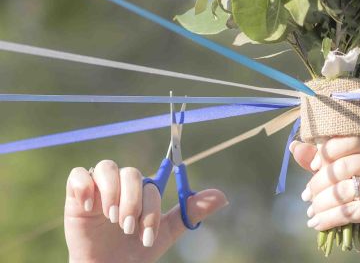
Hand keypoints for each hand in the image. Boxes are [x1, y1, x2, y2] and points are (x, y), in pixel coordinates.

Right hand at [64, 160, 227, 262]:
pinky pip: (78, 175)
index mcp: (142, 190)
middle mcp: (121, 185)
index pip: (151, 183)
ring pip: (106, 167)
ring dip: (112, 193)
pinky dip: (84, 186)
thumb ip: (189, 213)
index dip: (151, 207)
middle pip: (130, 173)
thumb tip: (223, 196)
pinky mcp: (76, 197)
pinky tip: (91, 209)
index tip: (147, 235)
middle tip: (129, 228)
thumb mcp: (165, 233)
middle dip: (133, 202)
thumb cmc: (134, 252)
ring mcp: (99, 189)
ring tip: (114, 219)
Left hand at [290, 137, 359, 261]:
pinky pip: (348, 211)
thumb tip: (294, 146)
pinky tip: (316, 223)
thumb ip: (321, 161)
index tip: (313, 166)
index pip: (348, 140)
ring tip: (311, 211)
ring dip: (320, 203)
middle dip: (318, 183)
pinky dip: (327, 219)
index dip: (326, 152)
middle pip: (343, 166)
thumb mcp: (342, 177)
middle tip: (306, 196)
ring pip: (343, 190)